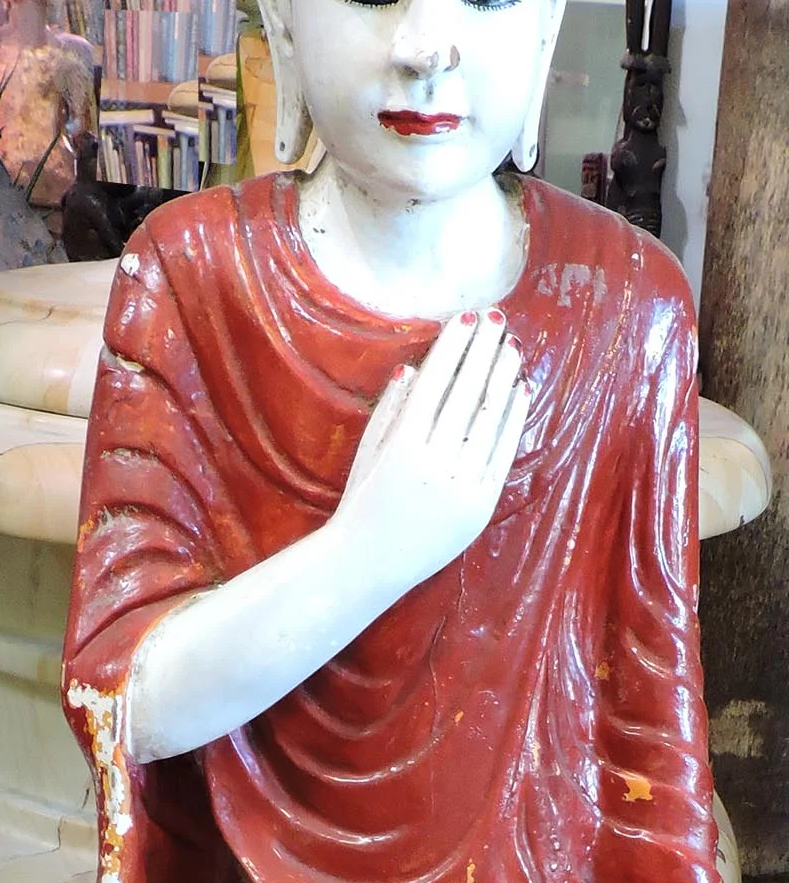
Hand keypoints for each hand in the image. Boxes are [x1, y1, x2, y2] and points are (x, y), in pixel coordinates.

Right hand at [334, 311, 529, 598]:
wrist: (369, 565)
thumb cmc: (362, 504)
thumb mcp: (367, 452)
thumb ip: (391, 409)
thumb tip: (415, 368)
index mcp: (402, 445)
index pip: (437, 382)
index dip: (455, 347)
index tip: (468, 317)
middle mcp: (436, 463)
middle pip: (467, 393)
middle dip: (484, 351)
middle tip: (498, 320)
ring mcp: (462, 485)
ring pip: (490, 419)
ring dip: (504, 377)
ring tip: (513, 347)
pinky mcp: (481, 504)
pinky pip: (503, 451)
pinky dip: (513, 417)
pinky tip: (520, 390)